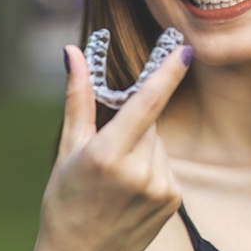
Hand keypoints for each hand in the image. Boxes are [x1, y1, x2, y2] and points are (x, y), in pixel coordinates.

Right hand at [33, 42, 191, 250]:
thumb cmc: (65, 201)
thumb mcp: (68, 148)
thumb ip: (77, 97)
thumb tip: (73, 53)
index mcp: (109, 154)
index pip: (148, 103)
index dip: (169, 72)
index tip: (185, 49)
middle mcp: (140, 171)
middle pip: (151, 121)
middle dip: (136, 124)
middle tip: (111, 149)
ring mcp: (160, 188)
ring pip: (159, 142)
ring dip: (144, 147)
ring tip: (119, 177)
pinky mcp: (173, 199)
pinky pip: (167, 164)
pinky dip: (153, 166)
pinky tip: (133, 189)